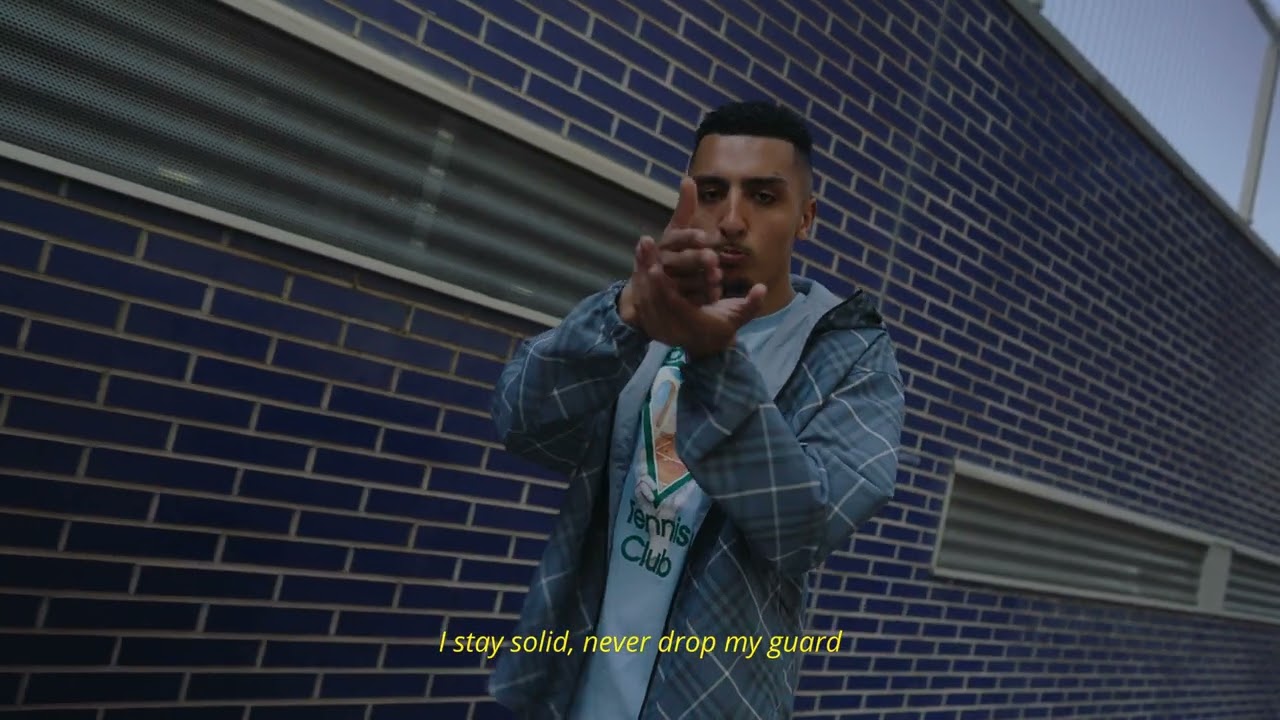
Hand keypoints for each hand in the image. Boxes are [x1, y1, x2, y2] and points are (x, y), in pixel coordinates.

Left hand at [628, 234, 766, 358]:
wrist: (707, 346)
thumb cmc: (723, 326)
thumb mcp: (739, 316)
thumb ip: (751, 303)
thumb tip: (762, 288)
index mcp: (692, 324)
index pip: (673, 305)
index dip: (662, 286)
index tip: (655, 266)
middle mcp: (672, 328)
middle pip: (652, 298)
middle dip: (646, 270)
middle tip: (644, 244)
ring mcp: (660, 327)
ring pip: (644, 298)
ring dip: (639, 271)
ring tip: (641, 246)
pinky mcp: (652, 322)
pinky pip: (642, 300)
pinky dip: (639, 280)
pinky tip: (639, 259)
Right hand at [656, 177, 720, 305]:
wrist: (646, 288)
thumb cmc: (667, 253)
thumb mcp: (674, 230)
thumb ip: (684, 208)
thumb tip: (688, 178)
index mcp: (665, 243)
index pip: (676, 237)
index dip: (690, 237)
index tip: (705, 237)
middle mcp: (661, 262)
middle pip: (679, 260)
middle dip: (696, 259)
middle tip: (713, 259)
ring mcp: (665, 282)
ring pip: (684, 281)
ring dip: (700, 280)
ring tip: (717, 279)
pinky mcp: (670, 300)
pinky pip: (686, 299)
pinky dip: (700, 297)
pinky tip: (715, 295)